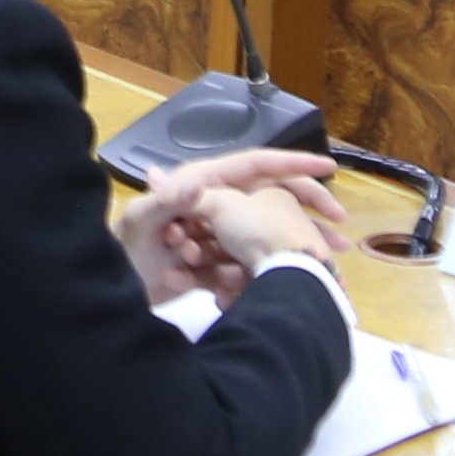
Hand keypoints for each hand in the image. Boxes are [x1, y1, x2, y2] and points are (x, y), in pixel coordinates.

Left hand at [125, 148, 341, 296]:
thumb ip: (169, 200)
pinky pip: (253, 258)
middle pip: (272, 196)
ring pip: (269, 230)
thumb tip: (197, 181)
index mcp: (203, 183)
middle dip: (307, 209)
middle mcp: (214, 202)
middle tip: (339, 226)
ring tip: (333, 259)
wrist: (115, 291)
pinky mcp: (217, 257)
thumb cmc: (126, 251)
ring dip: (298, 243)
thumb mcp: (144, 222)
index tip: (328, 167)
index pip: (256, 164)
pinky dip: (275, 266)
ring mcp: (218, 231)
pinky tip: (300, 279)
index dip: (292, 164)